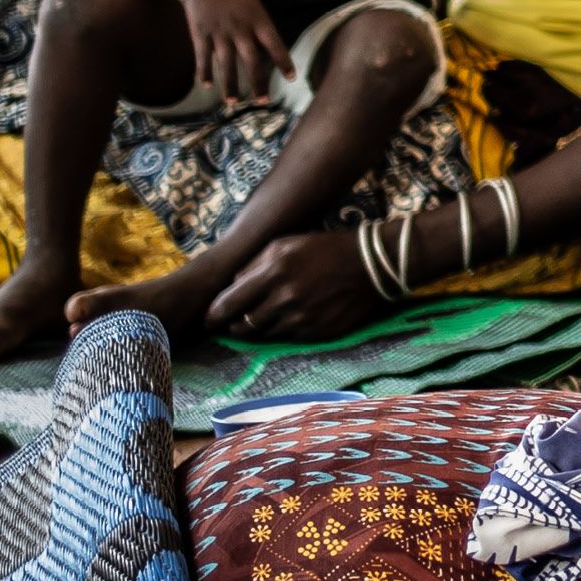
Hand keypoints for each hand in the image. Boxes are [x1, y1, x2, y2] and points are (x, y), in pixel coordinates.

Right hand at [177, 0, 292, 105]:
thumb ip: (259, 26)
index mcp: (258, 19)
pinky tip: (207, 85)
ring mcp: (219, 32)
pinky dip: (205, 72)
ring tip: (233, 103)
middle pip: (252, 61)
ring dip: (230, 85)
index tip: (291, 78)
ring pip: (227, 64)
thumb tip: (265, 49)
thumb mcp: (253, 3)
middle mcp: (240, 28)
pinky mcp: (200, 33)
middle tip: (264, 101)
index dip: (283, 62)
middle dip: (258, 83)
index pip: (275, 45)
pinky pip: (203, 57)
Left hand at [206, 227, 387, 341]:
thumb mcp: (285, 244)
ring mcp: (302, 320)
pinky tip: (295, 314)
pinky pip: (289, 336)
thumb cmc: (324, 248)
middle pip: (243, 325)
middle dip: (235, 324)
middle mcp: (284, 300)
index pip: (229, 304)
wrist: (372, 265)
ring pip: (264, 334)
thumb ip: (253, 264)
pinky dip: (286, 328)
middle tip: (235, 320)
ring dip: (260, 326)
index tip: (208, 320)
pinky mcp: (317, 333)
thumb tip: (233, 286)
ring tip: (269, 314)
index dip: (214, 315)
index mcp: (273, 273)